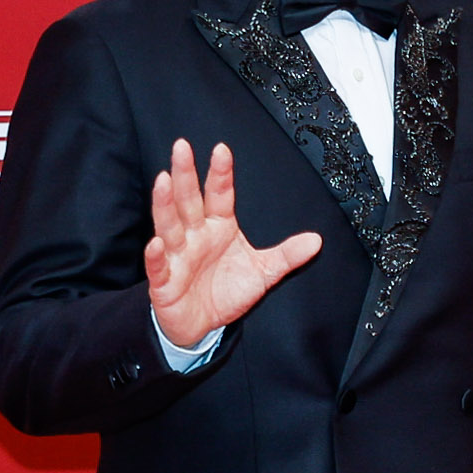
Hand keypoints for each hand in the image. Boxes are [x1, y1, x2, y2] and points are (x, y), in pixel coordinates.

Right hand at [144, 139, 321, 347]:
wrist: (201, 325)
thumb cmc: (225, 292)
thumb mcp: (263, 272)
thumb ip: (287, 255)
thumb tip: (316, 241)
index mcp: (218, 227)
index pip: (219, 195)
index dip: (221, 173)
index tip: (222, 150)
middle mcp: (195, 236)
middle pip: (188, 200)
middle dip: (185, 175)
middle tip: (182, 147)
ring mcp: (177, 256)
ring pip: (169, 226)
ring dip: (165, 204)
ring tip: (163, 181)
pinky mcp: (165, 281)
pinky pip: (159, 266)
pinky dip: (156, 256)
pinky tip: (156, 243)